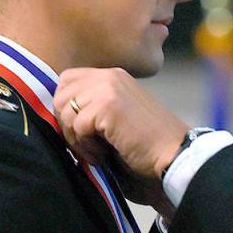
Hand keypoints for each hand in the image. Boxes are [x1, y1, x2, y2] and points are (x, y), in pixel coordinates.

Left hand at [55, 68, 188, 208]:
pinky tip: (104, 155)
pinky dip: (85, 147)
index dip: (67, 108)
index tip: (82, 133)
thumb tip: (57, 116)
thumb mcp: (115, 118)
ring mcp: (109, 88)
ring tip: (98, 151)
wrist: (175, 156)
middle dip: (66, 123)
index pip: (68, 81)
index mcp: (113, 77)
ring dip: (76, 138)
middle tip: (87, 145)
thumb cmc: (146, 147)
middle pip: (61, 93)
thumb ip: (92, 109)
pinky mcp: (108, 105)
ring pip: (65, 110)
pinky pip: (76, 125)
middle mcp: (110, 76)